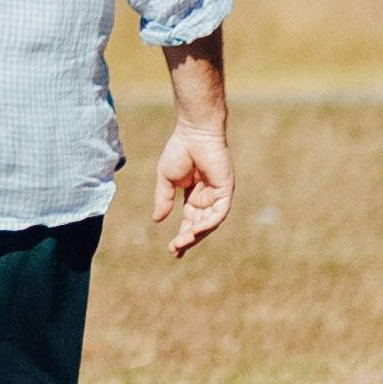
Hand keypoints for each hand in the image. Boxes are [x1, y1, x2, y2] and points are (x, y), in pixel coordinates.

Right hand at [153, 113, 232, 256]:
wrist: (193, 133)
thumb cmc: (179, 151)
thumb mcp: (166, 179)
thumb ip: (163, 199)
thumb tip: (157, 220)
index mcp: (193, 195)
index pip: (190, 221)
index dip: (181, 236)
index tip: (172, 249)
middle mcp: (207, 198)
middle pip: (199, 225)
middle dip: (188, 239)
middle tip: (175, 250)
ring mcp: (218, 195)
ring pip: (209, 222)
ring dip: (196, 234)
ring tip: (181, 242)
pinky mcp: (225, 190)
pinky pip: (219, 212)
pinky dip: (209, 223)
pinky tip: (195, 230)